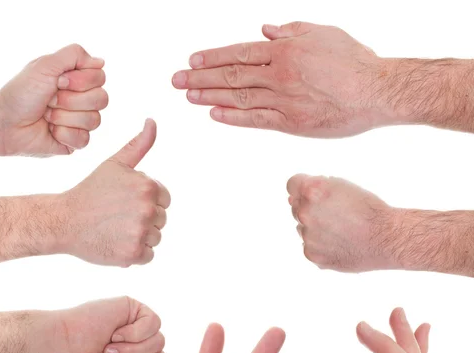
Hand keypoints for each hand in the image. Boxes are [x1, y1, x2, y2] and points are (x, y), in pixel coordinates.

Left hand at [0, 44, 107, 154]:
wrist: (6, 123)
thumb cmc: (21, 93)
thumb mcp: (45, 65)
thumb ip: (74, 55)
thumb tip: (101, 62)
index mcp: (77, 80)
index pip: (100, 77)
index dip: (81, 81)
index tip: (58, 81)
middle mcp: (82, 100)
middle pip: (101, 99)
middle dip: (71, 100)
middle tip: (49, 100)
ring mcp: (81, 121)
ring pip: (94, 120)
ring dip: (64, 117)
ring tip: (47, 116)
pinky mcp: (76, 141)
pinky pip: (84, 139)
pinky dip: (63, 133)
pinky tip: (50, 131)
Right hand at [54, 119, 169, 266]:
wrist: (64, 221)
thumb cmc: (91, 191)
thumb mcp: (114, 164)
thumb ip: (138, 145)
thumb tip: (153, 122)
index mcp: (148, 186)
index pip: (164, 199)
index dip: (145, 201)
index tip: (123, 202)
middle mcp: (148, 209)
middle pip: (161, 220)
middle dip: (143, 219)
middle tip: (116, 216)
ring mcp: (141, 233)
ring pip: (155, 238)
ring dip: (139, 237)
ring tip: (115, 229)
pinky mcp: (134, 254)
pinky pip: (148, 256)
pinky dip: (134, 253)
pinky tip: (116, 243)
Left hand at [173, 22, 391, 137]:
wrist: (376, 90)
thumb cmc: (354, 60)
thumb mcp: (322, 32)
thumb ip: (290, 30)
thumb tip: (264, 30)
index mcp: (284, 49)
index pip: (238, 52)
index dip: (212, 57)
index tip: (192, 61)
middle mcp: (278, 73)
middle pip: (231, 74)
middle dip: (200, 77)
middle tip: (176, 80)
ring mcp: (283, 99)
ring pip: (238, 96)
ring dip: (210, 96)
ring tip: (188, 96)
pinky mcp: (290, 122)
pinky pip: (255, 119)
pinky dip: (233, 116)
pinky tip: (214, 114)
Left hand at [287, 175, 399, 271]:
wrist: (387, 239)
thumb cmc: (369, 209)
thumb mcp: (343, 186)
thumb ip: (315, 187)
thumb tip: (291, 198)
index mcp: (312, 191)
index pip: (292, 185)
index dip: (304, 187)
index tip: (316, 194)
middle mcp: (305, 213)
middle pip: (296, 208)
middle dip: (311, 208)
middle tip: (337, 215)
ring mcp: (307, 236)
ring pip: (303, 229)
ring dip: (316, 228)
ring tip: (341, 230)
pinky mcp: (312, 255)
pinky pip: (310, 247)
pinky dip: (321, 246)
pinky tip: (340, 243)